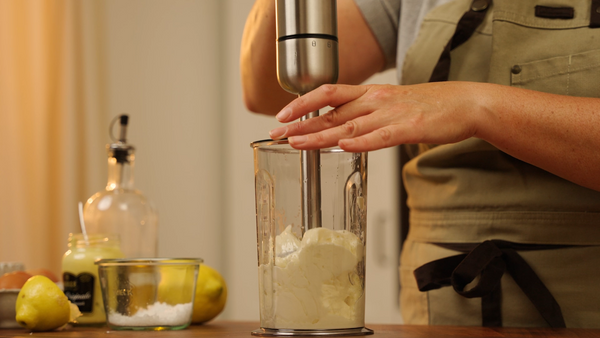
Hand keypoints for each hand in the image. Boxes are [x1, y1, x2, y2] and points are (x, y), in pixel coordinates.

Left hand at [269, 82, 483, 151]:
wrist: (464, 103)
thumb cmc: (428, 106)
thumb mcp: (389, 103)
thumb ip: (364, 114)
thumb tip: (339, 128)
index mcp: (370, 94)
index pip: (328, 93)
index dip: (303, 103)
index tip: (282, 114)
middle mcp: (375, 101)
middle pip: (331, 110)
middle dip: (300, 124)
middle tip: (277, 134)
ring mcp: (391, 114)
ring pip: (348, 125)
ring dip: (319, 135)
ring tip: (297, 143)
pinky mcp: (408, 128)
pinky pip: (381, 136)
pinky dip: (361, 142)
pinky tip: (343, 147)